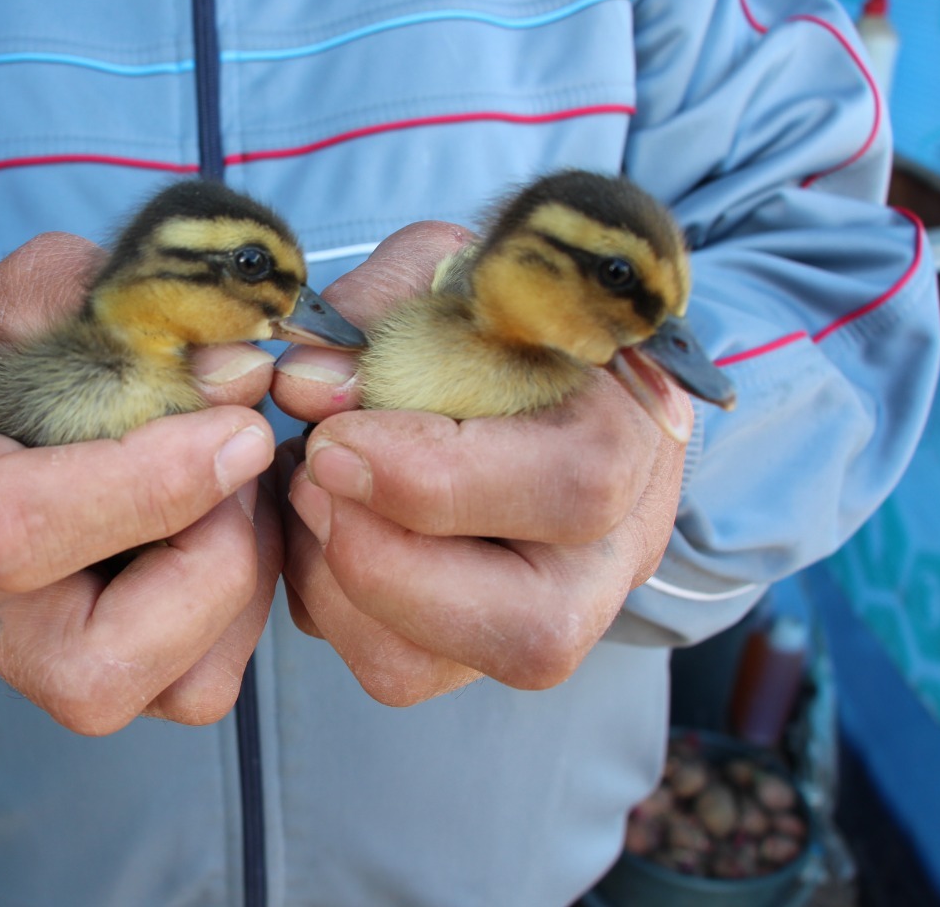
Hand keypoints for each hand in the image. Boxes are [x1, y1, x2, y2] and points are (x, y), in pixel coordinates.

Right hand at [0, 233, 280, 734]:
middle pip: (90, 664)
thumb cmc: (1, 350)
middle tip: (245, 460)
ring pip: (166, 693)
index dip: (144, 488)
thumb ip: (127, 309)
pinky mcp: (99, 677)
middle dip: (212, 560)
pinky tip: (235, 527)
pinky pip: (200, 687)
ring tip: (243, 487)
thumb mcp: (40, 291)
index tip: (237, 429)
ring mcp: (26, 658)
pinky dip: (248, 610)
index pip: (11, 528)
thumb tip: (240, 371)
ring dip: (245, 584)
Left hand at [270, 222, 687, 704]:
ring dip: (334, 582)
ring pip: (431, 669)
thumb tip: (306, 386)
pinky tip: (317, 523)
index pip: (573, 489)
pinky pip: (384, 667)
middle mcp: (609, 556)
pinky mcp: (467, 653)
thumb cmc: (494, 316)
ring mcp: (544, 619)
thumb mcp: (454, 269)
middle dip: (387, 563)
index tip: (335, 437)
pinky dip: (320, 601)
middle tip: (315, 474)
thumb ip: (386, 304)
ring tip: (309, 485)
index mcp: (632, 438)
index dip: (436, 478)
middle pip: (532, 630)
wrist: (524, 366)